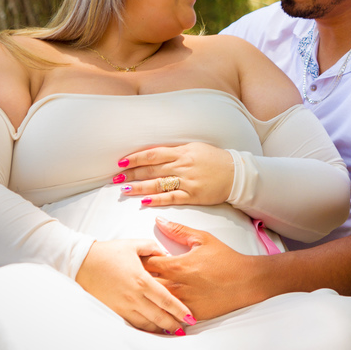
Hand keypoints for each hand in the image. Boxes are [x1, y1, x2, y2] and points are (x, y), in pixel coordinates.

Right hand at [76, 239, 194, 334]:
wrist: (83, 263)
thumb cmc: (108, 253)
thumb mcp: (134, 245)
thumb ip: (154, 248)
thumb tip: (167, 254)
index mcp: (141, 280)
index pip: (166, 300)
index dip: (180, 310)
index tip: (190, 317)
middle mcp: (134, 296)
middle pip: (159, 316)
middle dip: (173, 324)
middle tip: (185, 329)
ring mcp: (123, 306)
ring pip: (146, 324)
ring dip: (160, 329)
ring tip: (171, 331)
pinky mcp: (114, 311)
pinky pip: (132, 324)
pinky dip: (145, 328)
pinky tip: (152, 329)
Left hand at [115, 143, 234, 206]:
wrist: (235, 173)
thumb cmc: (214, 159)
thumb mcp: (194, 148)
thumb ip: (175, 152)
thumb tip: (153, 154)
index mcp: (181, 152)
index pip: (152, 155)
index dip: (135, 158)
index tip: (120, 163)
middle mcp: (182, 165)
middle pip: (151, 170)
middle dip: (131, 174)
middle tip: (115, 179)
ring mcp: (187, 181)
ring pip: (157, 184)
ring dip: (138, 187)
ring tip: (123, 190)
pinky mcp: (193, 195)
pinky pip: (171, 198)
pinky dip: (156, 199)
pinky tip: (144, 201)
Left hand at [141, 219, 260, 319]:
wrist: (246, 281)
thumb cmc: (225, 259)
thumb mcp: (203, 239)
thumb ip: (178, 230)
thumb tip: (159, 221)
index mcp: (177, 265)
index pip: (146, 263)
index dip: (139, 260)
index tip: (138, 259)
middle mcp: (177, 286)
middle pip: (145, 284)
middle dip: (139, 279)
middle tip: (135, 275)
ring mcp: (183, 303)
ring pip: (154, 301)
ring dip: (148, 295)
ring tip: (143, 291)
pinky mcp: (190, 315)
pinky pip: (168, 315)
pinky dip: (162, 310)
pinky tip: (159, 306)